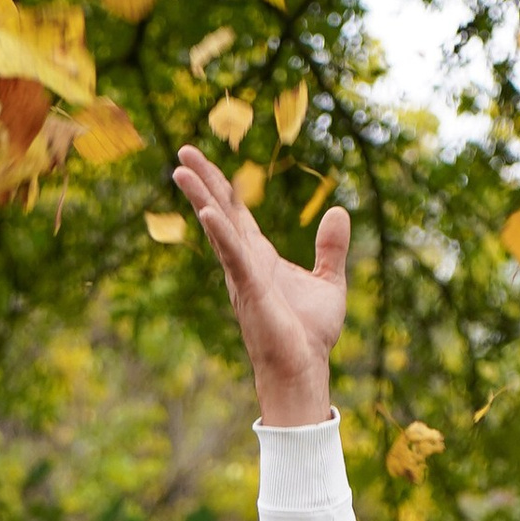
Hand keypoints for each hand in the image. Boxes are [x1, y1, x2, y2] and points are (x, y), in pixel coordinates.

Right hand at [171, 142, 350, 426]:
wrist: (304, 369)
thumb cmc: (311, 334)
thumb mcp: (329, 282)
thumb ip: (331, 247)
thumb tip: (339, 210)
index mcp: (261, 257)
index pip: (238, 212)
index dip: (223, 185)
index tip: (204, 162)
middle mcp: (246, 261)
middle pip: (221, 211)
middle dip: (203, 181)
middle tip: (183, 151)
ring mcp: (244, 275)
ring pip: (219, 227)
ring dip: (200, 197)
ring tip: (180, 170)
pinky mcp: (251, 290)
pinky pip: (233, 256)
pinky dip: (221, 233)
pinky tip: (207, 212)